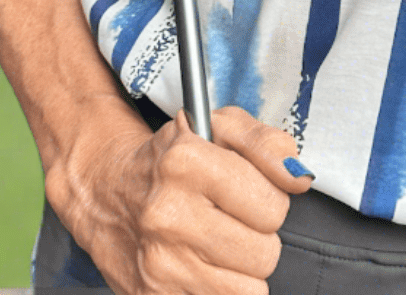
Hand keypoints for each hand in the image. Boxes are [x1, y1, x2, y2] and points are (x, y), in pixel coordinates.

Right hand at [51, 102, 314, 294]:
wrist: (106, 192)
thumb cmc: (172, 158)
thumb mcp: (220, 126)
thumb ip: (267, 144)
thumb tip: (299, 178)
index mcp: (185, 162)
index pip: (272, 208)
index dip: (268, 201)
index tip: (248, 194)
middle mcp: (168, 215)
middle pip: (265, 254)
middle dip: (258, 238)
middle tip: (232, 221)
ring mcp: (158, 264)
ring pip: (249, 291)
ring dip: (242, 271)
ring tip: (218, 245)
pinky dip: (222, 292)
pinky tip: (203, 268)